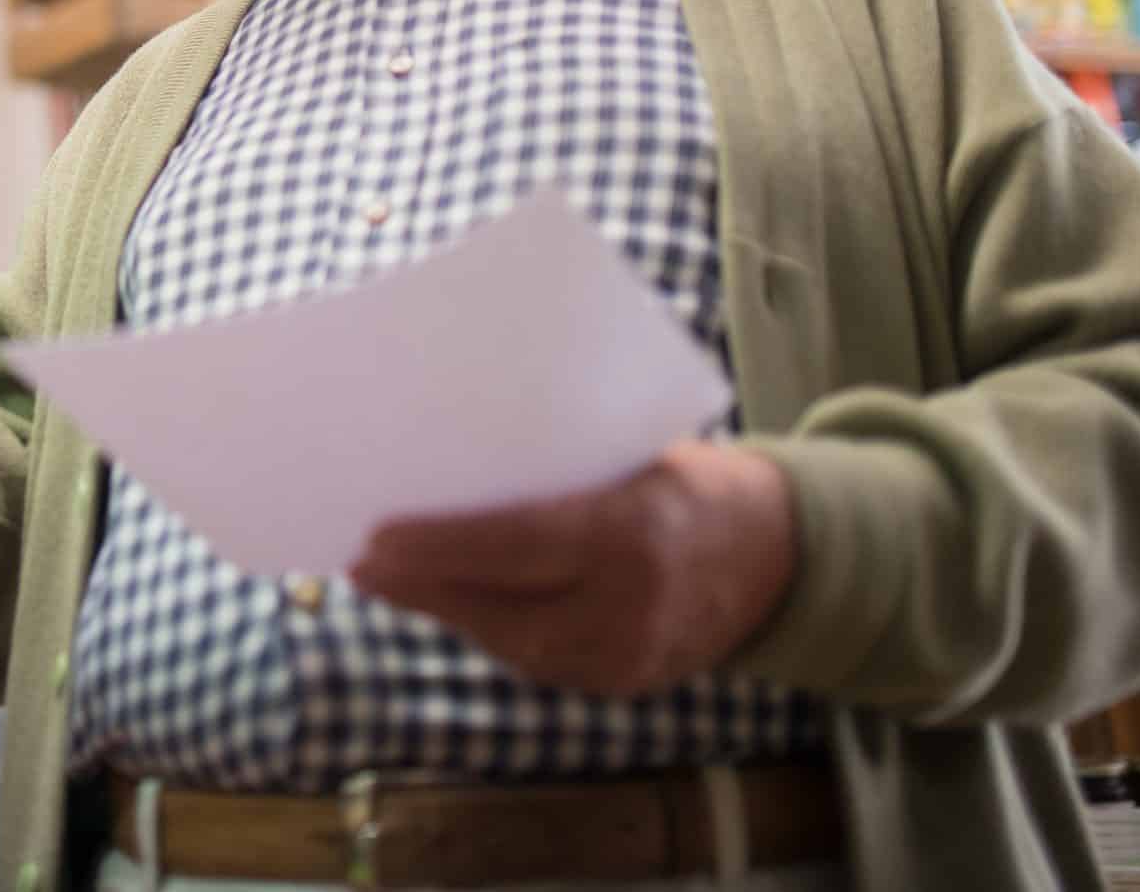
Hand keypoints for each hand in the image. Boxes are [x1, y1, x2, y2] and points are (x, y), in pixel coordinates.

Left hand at [347, 440, 796, 695]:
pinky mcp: (623, 685)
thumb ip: (552, 468)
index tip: (374, 537)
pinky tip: (449, 602)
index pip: (516, 545)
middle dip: (422, 585)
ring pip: (511, 643)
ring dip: (446, 610)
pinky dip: (490, 629)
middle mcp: (630, 608)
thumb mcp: (631, 455)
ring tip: (388, 579)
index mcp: (632, 534)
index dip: (439, 546)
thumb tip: (445, 461)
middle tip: (360, 562)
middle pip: (500, 607)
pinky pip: (537, 661)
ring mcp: (628, 659)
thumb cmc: (688, 480)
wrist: (780, 555)